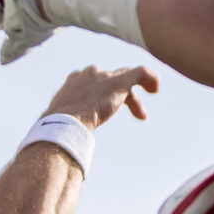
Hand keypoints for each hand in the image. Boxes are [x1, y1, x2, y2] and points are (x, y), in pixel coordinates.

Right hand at [43, 65, 157, 129]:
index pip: (91, 83)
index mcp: (73, 83)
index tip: (103, 112)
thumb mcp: (58, 125)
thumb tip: (64, 141)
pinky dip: (150, 78)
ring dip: (133, 98)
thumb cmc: (58, 128)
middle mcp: (89, 75)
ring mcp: (104, 77)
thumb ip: (64, 126)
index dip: (101, 97)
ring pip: (125, 79)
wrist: (65, 121)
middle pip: (110, 81)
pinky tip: (155, 89)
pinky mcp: (119, 81)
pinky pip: (141, 72)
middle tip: (128, 117)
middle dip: (119, 97)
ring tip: (141, 115)